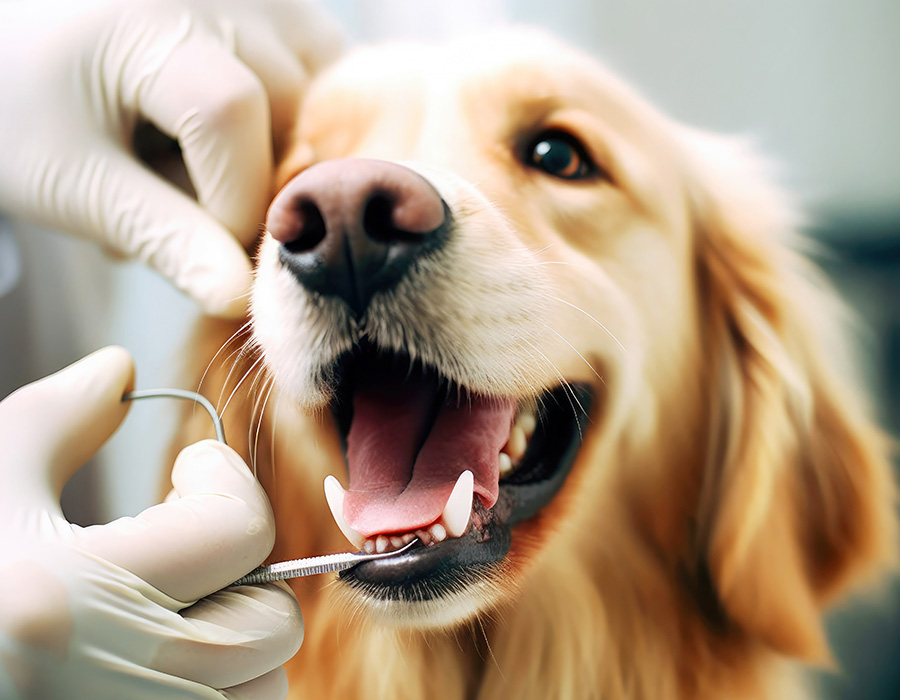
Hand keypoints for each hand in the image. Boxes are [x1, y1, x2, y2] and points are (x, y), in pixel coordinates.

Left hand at [0, 0, 341, 316]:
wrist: (10, 49)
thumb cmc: (22, 112)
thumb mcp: (76, 184)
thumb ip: (162, 238)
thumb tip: (239, 297)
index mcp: (142, 17)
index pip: (228, 114)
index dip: (233, 202)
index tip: (202, 251)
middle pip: (286, 102)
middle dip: (257, 182)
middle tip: (190, 206)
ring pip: (319, 84)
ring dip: (286, 148)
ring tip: (213, 162)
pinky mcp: (270, 0)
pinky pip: (321, 60)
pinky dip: (299, 111)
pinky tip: (252, 134)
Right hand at [0, 347, 302, 698]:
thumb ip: (50, 419)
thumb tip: (119, 367)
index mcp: (65, 605)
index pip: (240, 530)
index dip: (223, 483)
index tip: (189, 475)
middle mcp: (112, 688)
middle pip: (273, 622)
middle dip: (242, 569)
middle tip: (187, 543)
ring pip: (264, 688)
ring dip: (239, 637)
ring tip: (175, 605)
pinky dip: (222, 689)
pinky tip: (163, 657)